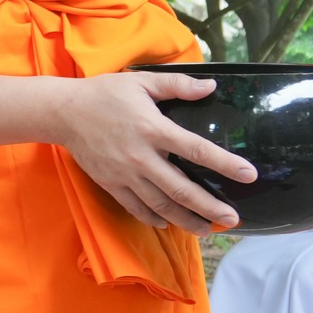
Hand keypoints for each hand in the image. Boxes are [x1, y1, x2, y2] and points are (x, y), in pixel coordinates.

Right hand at [59, 72, 256, 232]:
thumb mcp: (142, 81)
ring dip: (186, 220)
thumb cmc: (104, 94)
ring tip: (207, 231)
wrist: (64, 113)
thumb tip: (210, 87)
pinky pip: (136, 207)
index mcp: (153, 129)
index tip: (248, 175)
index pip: (197, 150)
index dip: (225, 164)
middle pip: (181, 189)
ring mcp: (125, 174)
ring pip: (161, 205)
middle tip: (232, 220)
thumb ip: (177, 84)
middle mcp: (141, 157)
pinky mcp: (111, 184)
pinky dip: (153, 218)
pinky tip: (168, 224)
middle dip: (209, 207)